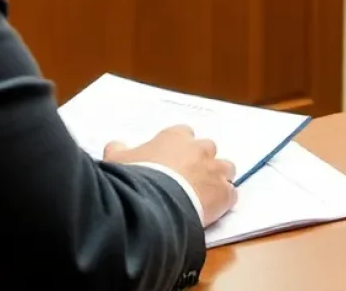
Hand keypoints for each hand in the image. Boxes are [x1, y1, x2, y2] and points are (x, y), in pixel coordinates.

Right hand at [104, 126, 237, 227]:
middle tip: (188, 179)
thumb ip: (119, 150)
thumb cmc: (135, 178)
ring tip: (204, 195)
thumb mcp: (118, 161)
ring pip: (226, 169)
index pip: (184, 134)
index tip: (172, 161)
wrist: (153, 203)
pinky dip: (224, 201)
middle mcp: (200, 148)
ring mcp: (215, 170)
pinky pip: (230, 195)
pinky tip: (212, 211)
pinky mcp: (224, 194)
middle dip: (201, 162)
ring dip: (218, 179)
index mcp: (176, 136)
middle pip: (208, 150)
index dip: (179, 148)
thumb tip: (115, 145)